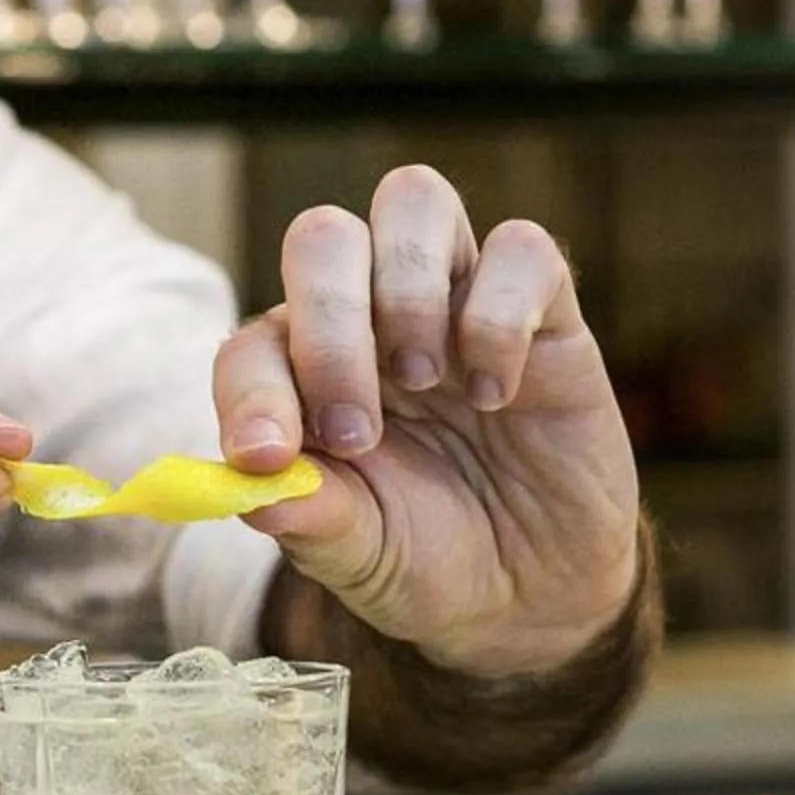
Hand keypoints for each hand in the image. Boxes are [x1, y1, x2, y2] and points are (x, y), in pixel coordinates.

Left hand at [217, 166, 641, 678]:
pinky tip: (496, 392)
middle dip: (330, 324)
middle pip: (323, 237)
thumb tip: (255, 491)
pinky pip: (521, 246)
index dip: (250, 390)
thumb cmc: (428, 559)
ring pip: (414, 198)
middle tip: (356, 430)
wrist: (536, 596)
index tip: (268, 456)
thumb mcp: (360, 556)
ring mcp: (455, 302)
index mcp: (304, 374)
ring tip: (425, 380)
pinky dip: (500, 311)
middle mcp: (371, 317)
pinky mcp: (544, 312)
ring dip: (407, 288)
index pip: (253, 343)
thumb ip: (310, 518)